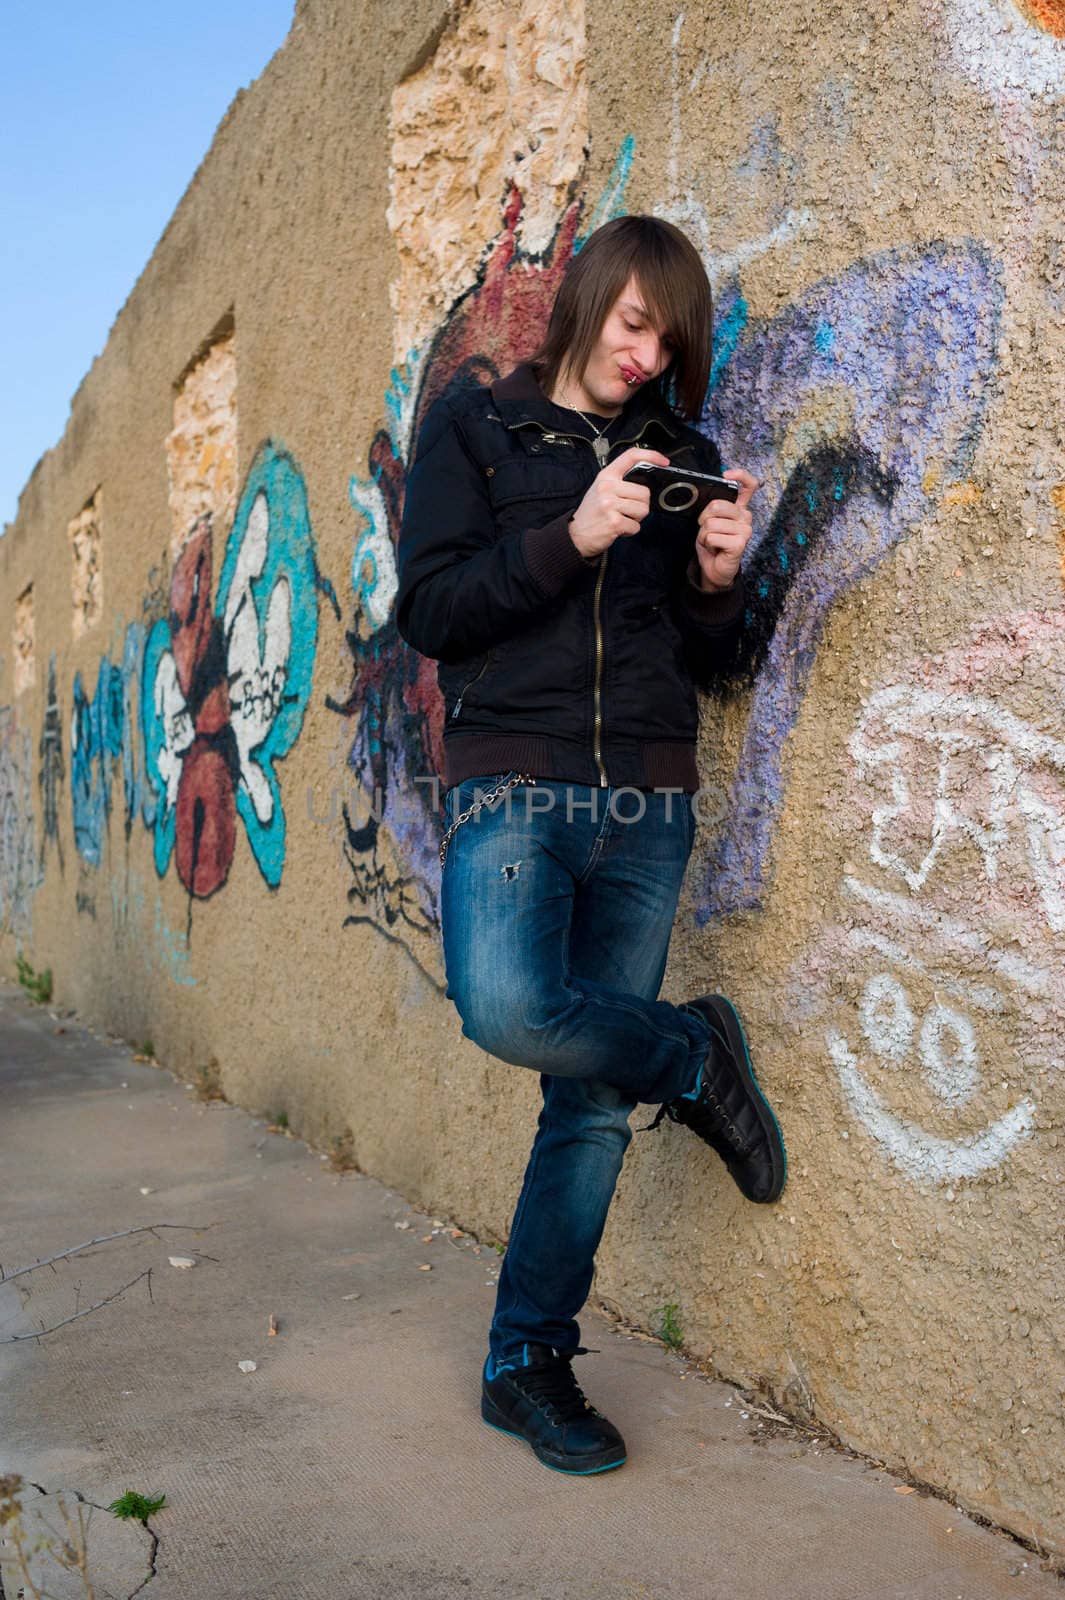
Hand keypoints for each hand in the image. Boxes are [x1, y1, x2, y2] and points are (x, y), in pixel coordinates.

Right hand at [568, 447, 670, 559]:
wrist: (576, 535)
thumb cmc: (592, 513)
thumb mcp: (601, 489)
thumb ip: (621, 481)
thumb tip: (646, 481)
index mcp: (606, 476)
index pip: (631, 456)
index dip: (651, 455)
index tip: (663, 461)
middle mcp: (607, 487)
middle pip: (644, 492)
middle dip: (641, 505)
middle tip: (626, 510)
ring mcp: (610, 504)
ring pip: (643, 509)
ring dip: (636, 518)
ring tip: (621, 518)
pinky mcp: (614, 522)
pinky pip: (636, 526)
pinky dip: (630, 531)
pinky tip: (618, 528)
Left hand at [692, 468, 756, 590]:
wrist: (715, 568)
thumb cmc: (713, 543)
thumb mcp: (710, 521)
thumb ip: (714, 508)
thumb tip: (707, 496)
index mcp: (740, 508)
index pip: (749, 485)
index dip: (739, 475)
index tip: (725, 475)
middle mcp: (745, 517)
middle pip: (717, 505)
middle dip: (704, 519)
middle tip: (707, 530)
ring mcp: (745, 530)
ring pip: (711, 523)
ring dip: (704, 534)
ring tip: (711, 541)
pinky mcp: (740, 543)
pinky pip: (712, 536)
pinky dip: (707, 543)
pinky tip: (715, 548)